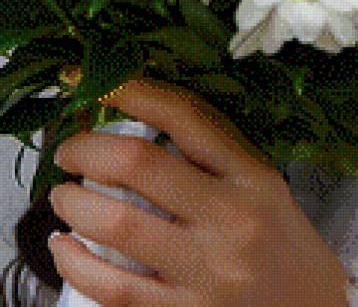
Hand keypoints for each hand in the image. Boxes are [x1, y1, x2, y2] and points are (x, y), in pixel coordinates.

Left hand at [48, 77, 352, 305]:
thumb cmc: (281, 242)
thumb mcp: (262, 183)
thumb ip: (211, 154)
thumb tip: (135, 120)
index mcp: (251, 174)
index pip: (184, 116)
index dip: (129, 91)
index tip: (94, 83)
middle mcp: (231, 218)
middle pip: (138, 164)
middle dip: (85, 150)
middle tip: (69, 151)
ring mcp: (208, 271)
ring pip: (115, 224)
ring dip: (72, 203)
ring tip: (64, 196)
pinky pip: (112, 288)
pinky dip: (74, 263)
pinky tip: (65, 248)